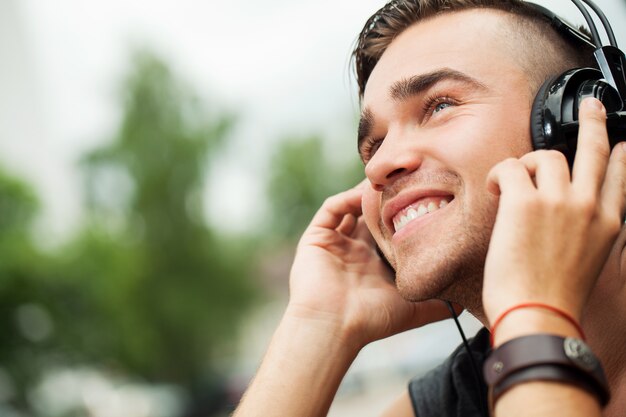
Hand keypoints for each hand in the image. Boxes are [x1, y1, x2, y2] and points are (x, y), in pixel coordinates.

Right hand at [287, 181, 451, 350]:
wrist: (334, 328)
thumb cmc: (373, 320)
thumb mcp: (416, 309)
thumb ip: (441, 303)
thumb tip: (469, 300)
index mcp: (373, 267)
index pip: (390, 232)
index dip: (406, 216)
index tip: (427, 200)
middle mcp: (353, 252)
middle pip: (370, 216)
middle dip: (388, 199)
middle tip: (407, 180)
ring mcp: (333, 244)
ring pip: (351, 207)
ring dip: (368, 194)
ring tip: (389, 181)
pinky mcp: (315, 238)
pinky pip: (332, 208)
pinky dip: (349, 198)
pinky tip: (366, 193)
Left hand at [483, 98, 625, 326]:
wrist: (539, 315)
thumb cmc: (555, 297)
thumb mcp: (589, 262)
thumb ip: (587, 233)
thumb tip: (569, 217)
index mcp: (608, 224)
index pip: (620, 177)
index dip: (621, 157)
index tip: (622, 145)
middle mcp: (589, 207)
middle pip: (596, 150)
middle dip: (594, 122)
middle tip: (592, 107)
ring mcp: (559, 202)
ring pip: (547, 155)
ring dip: (526, 163)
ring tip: (512, 183)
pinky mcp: (525, 202)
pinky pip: (510, 167)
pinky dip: (499, 174)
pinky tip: (495, 188)